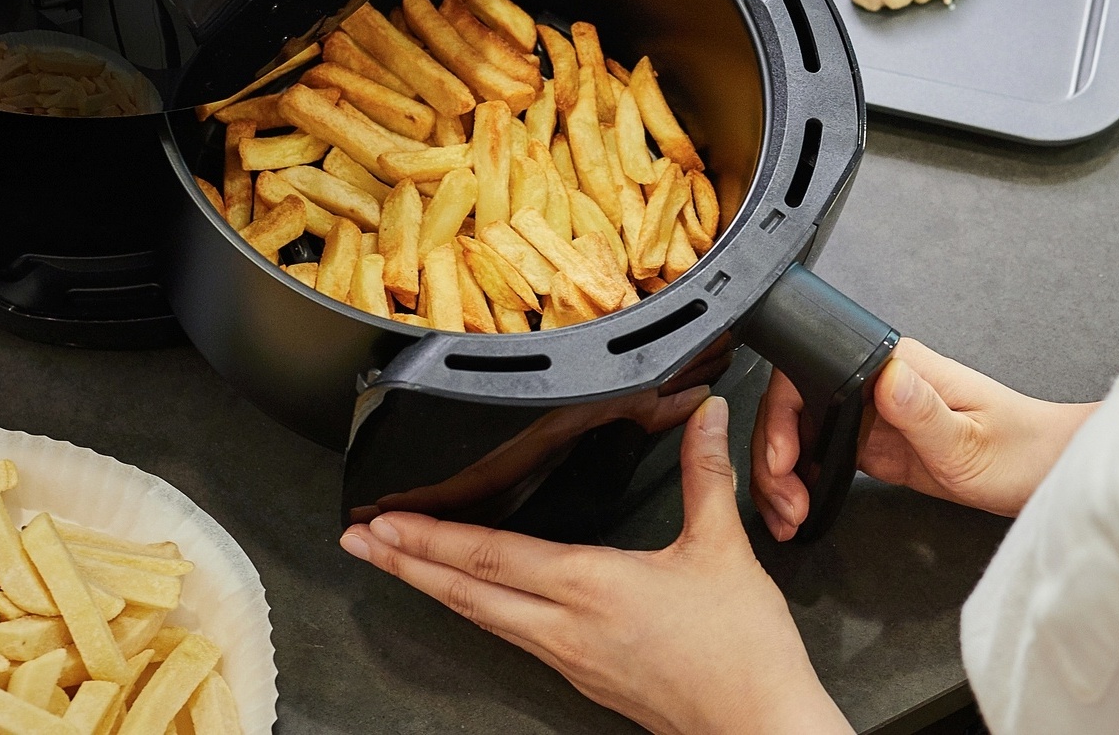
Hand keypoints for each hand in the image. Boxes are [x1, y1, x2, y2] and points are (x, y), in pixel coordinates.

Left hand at [340, 396, 852, 734]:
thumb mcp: (724, 550)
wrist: (760, 731)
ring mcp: (569, 656)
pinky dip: (474, 606)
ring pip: (482, 616)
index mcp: (591, 586)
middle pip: (466, 591)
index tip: (385, 521)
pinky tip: (470, 596)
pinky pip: (510, 633)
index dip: (430, 537)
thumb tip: (706, 416)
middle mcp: (566, 626)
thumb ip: (707, 475)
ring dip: (431, 585)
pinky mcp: (582, 673)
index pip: (490, 555)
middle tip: (357, 541)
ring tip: (394, 563)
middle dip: (404, 564)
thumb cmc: (740, 654)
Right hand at [751, 338, 1097, 539]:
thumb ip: (923, 411)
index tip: (783, 460)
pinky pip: (819, 458)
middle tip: (784, 502)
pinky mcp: (870, 443)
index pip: (806, 373)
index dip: (781, 417)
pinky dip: (801, 484)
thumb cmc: (1020, 450)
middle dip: (773, 456)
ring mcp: (867, 413)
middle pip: (791, 407)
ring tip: (788, 515)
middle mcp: (871, 383)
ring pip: (798, 434)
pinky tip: (800, 509)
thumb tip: (883, 378)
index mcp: (890, 365)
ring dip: (782, 474)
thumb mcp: (970, 439)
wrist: (1047, 475)